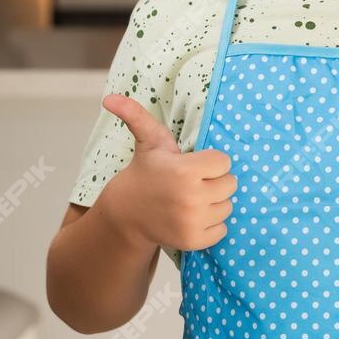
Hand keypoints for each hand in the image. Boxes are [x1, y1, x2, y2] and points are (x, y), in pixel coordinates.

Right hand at [97, 93, 236, 250]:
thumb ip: (135, 115)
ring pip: (227, 207)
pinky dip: (211, 224)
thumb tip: (109, 98)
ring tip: (191, 198)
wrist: (128, 213)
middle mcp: (191, 198)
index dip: (211, 161)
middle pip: (230, 184)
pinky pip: (222, 229)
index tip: (193, 164)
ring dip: (214, 203)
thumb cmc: (146, 171)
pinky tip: (192, 216)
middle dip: (214, 181)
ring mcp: (192, 222)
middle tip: (193, 182)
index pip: (225, 162)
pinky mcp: (194, 241)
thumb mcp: (147, 141)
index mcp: (185, 170)